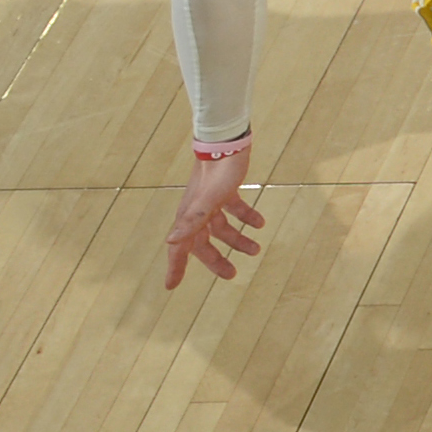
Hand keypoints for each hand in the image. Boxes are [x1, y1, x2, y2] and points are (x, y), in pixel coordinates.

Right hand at [164, 145, 263, 288]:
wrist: (226, 144)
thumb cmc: (216, 173)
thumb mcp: (207, 201)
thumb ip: (190, 222)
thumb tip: (171, 241)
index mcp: (189, 218)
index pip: (178, 249)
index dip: (175, 268)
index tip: (171, 287)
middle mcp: (197, 213)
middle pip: (204, 243)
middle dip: (216, 260)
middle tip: (232, 275)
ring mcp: (211, 202)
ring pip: (222, 228)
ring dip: (238, 240)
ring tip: (257, 249)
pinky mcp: (225, 190)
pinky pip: (234, 210)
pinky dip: (246, 217)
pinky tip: (261, 223)